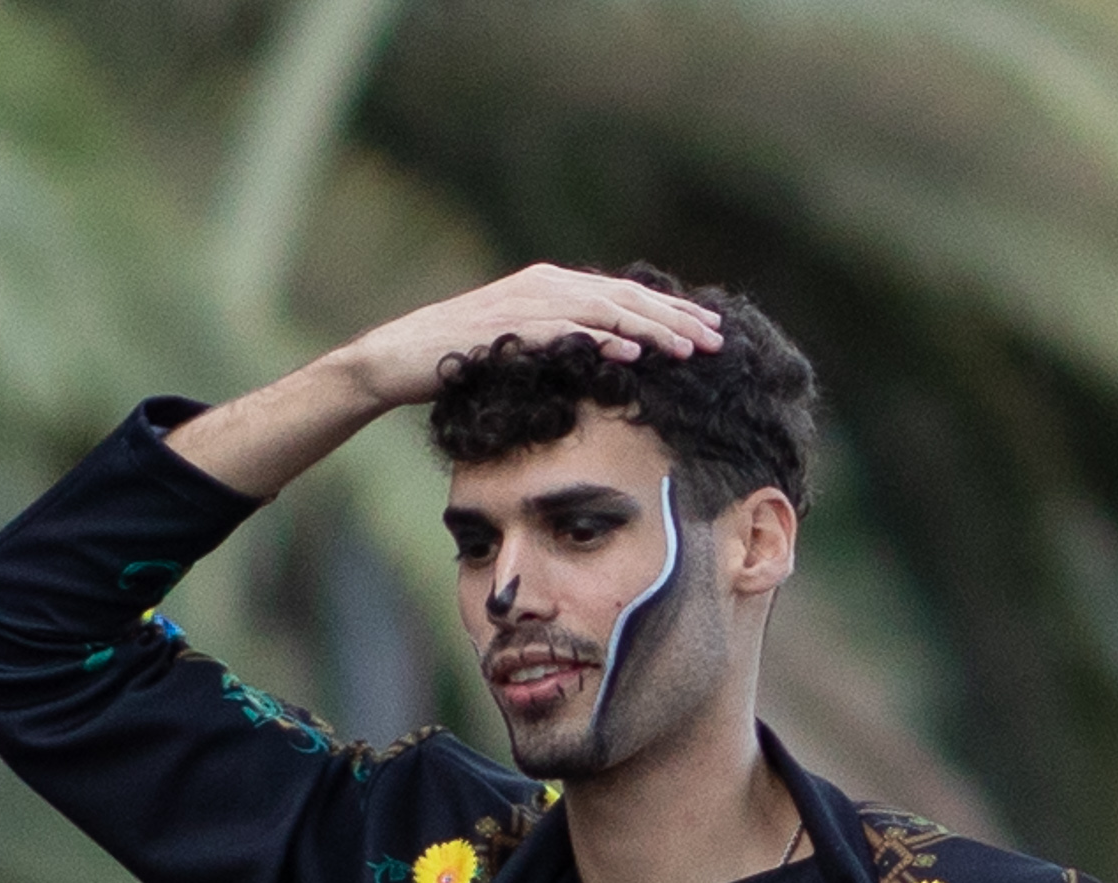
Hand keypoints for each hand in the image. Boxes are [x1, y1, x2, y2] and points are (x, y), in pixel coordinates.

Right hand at [331, 265, 723, 413]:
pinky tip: (631, 353)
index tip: (707, 333)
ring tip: (687, 348)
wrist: (401, 358)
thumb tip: (602, 362)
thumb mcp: (521, 350)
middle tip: (716, 340)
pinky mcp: (512, 325)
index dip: (669, 314)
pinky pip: (565, 332)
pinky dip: (601, 340)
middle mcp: (548, 284)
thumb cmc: (459, 361)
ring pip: (605, 311)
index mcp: (555, 288)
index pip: (624, 298)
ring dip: (650, 329)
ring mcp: (530, 301)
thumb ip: (560, 346)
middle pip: (626, 299)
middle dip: (674, 319)